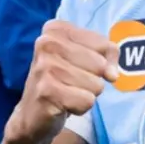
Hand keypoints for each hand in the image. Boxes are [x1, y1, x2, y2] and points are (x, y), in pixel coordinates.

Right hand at [4, 20, 120, 143]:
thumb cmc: (62, 81)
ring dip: (86, 94)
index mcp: (56, 29)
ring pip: (96, 84)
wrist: (32, 114)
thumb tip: (112, 74)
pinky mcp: (46, 91)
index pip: (104, 44)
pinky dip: (80, 107)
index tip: (83, 68)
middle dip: (93, 80)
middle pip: (100, 64)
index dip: (104, 62)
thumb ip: (107, 55)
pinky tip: (63, 105)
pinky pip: (87, 100)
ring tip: (66, 94)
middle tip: (71, 84)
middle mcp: (47, 43)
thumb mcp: (85, 58)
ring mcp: (44, 66)